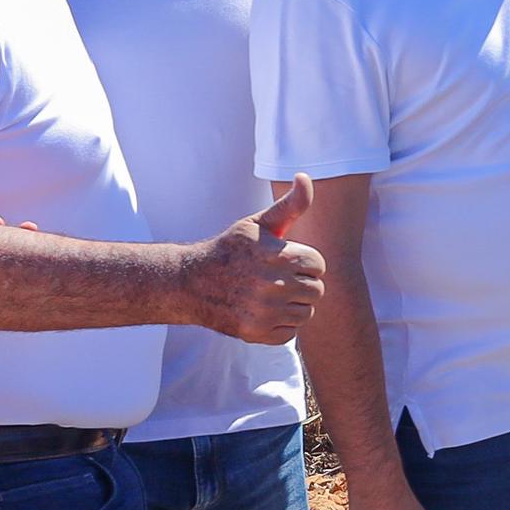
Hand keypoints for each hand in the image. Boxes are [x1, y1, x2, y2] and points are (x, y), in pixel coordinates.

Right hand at [184, 179, 326, 344]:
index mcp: (279, 255)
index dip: (303, 262)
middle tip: (276, 278)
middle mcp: (273, 284)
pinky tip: (262, 310)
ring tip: (269, 294)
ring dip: (293, 305)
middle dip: (300, 283)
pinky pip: (291, 331)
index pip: (318, 265)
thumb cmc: (231, 250)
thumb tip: (305, 177)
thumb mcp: (258, 224)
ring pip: (306, 312)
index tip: (283, 260)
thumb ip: (289, 205)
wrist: (191, 282)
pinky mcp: (257, 332)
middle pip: (316, 290)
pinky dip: (281, 324)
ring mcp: (265, 311)